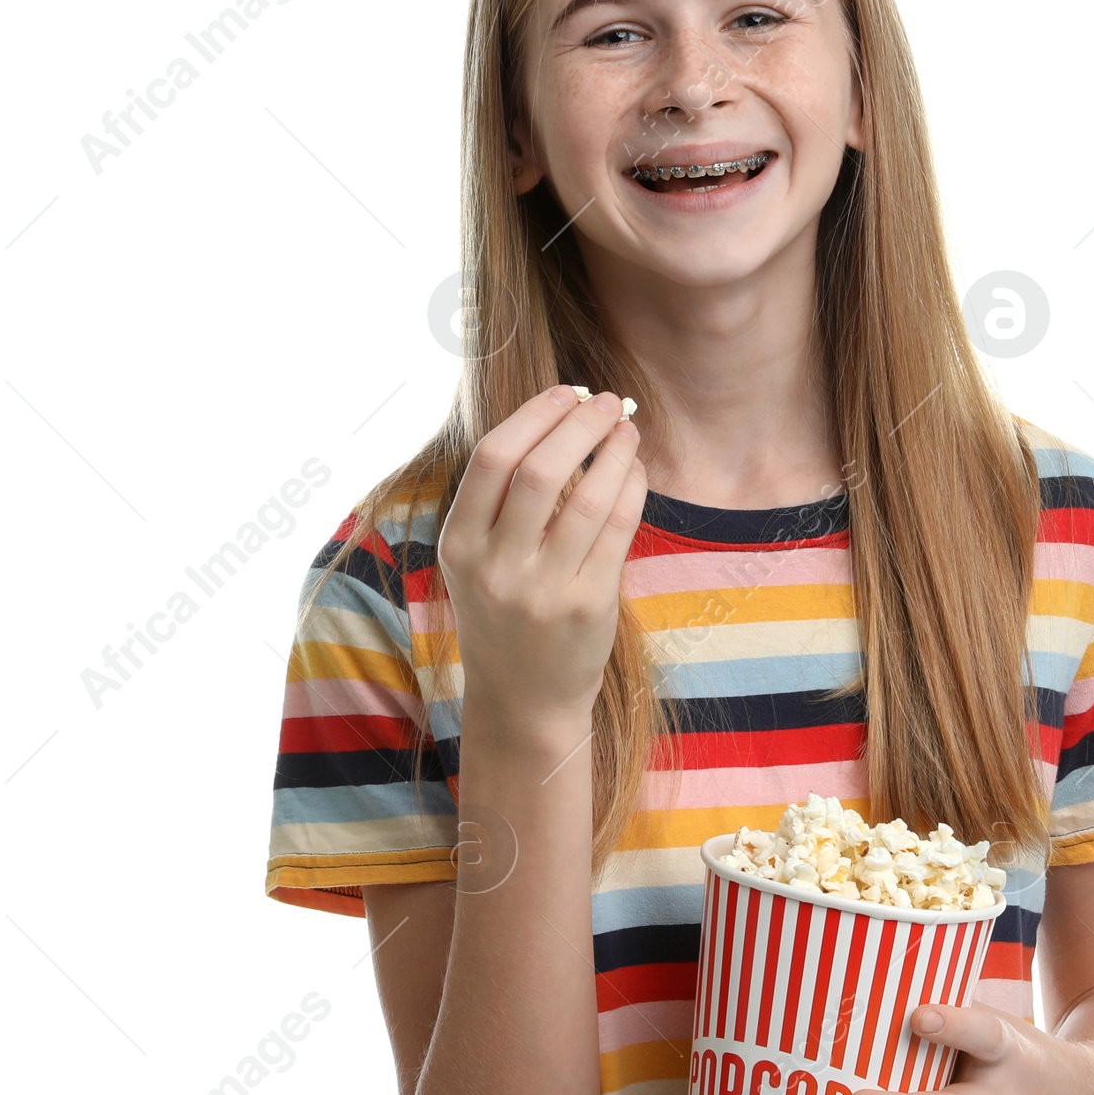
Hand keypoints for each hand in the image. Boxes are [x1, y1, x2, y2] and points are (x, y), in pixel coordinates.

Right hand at [438, 384, 645, 726]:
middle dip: (579, 423)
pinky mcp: (588, 607)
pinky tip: (634, 470)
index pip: (491, 459)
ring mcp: (543, 590)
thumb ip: (503, 501)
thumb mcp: (478, 562)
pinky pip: (618, 530)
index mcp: (459, 546)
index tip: (565, 392)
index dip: (534, 415)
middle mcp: (495, 568)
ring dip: (614, 451)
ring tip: (626, 429)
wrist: (523, 701)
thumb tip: (561, 416)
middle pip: (539, 470)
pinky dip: (631, 488)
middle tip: (606, 402)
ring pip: (587, 498)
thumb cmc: (506, 616)